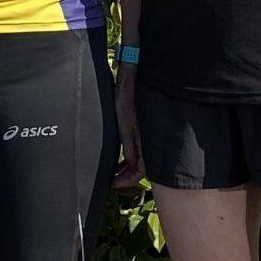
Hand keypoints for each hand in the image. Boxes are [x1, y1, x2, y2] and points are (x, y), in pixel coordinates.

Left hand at [112, 71, 144, 187]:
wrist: (134, 77)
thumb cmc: (129, 99)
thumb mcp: (126, 127)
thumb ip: (129, 150)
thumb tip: (127, 172)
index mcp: (147, 144)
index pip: (138, 173)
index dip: (125, 181)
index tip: (112, 184)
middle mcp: (148, 141)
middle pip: (140, 167)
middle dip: (126, 175)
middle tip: (112, 179)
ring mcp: (145, 134)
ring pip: (138, 157)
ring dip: (126, 165)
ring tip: (112, 169)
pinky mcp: (141, 127)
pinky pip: (137, 147)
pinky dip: (128, 154)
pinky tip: (118, 154)